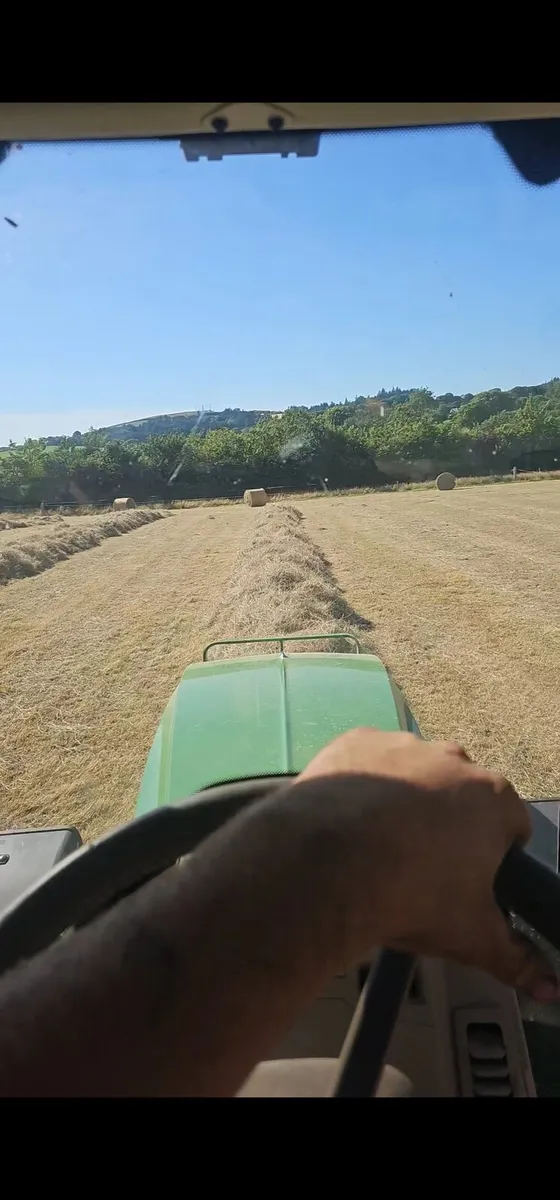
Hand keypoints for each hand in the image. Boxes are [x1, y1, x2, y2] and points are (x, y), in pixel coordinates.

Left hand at [295, 728, 558, 1002]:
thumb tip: (548, 987)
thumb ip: (515, 959)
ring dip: (404, 800)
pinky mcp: (356, 742)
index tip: (471, 877)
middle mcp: (452, 759)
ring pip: (413, 773)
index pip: (511, 823)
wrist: (326, 866)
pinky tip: (348, 818)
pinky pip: (367, 760)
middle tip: (421, 865)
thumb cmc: (409, 896)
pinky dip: (362, 784)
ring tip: (378, 844)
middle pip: (460, 793)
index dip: (495, 854)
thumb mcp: (471, 937)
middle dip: (448, 823)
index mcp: (493, 799)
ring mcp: (403, 746)